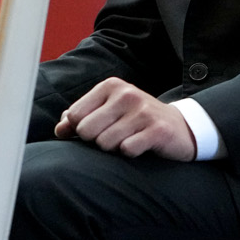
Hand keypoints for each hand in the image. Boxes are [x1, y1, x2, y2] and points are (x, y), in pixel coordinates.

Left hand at [55, 77, 196, 159]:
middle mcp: (126, 94)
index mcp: (110, 87)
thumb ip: (80, 118)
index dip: (81, 130)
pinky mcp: (158, 129)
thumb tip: (59, 130)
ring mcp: (143, 111)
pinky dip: (130, 153)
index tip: (98, 130)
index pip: (75, 115)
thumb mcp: (108, 112)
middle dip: (96, 141)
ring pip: (105, 142)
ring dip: (114, 148)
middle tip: (114, 137)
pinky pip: (127, 150)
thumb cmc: (136, 121)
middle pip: (87, 130)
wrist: (180, 128)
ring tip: (128, 140)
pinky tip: (141, 146)